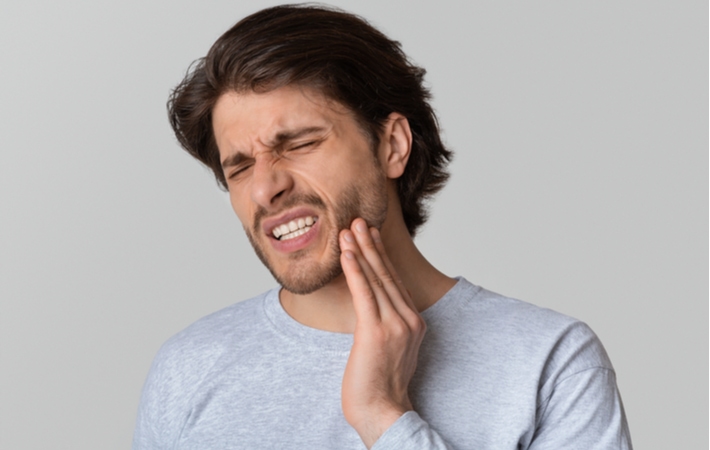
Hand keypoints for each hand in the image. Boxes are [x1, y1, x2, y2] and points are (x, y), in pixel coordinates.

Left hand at [339, 218, 426, 448]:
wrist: (381, 411)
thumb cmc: (378, 384)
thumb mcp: (388, 348)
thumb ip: (385, 324)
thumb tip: (369, 308)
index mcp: (414, 322)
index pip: (394, 281)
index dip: (381, 256)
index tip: (370, 236)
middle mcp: (409, 319)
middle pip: (387, 274)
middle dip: (371, 245)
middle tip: (359, 220)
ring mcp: (395, 325)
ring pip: (376, 279)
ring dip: (361, 251)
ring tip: (350, 229)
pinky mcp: (377, 332)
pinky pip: (364, 293)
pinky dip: (355, 269)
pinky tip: (347, 252)